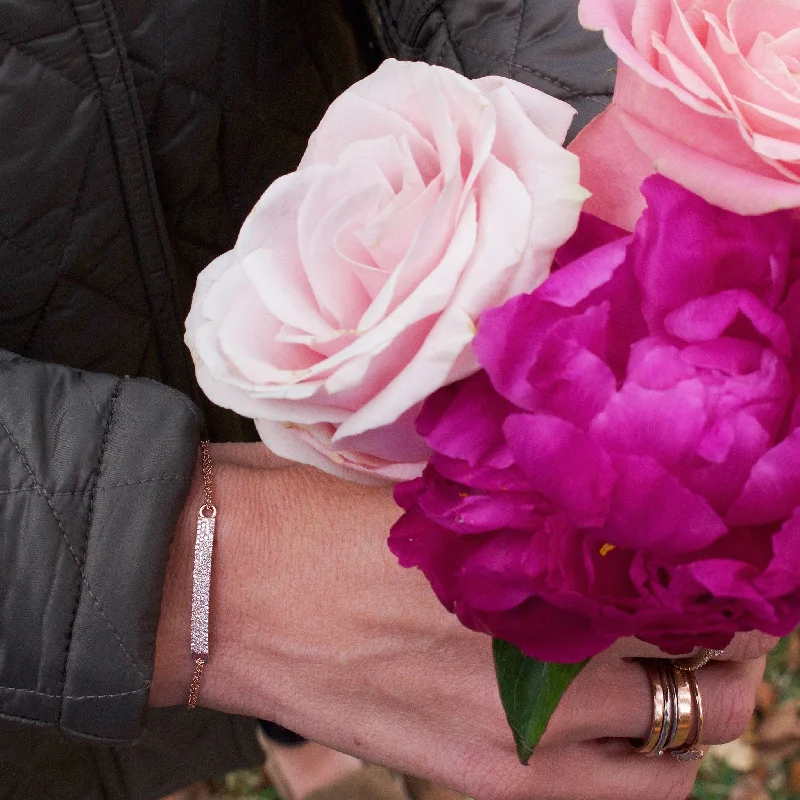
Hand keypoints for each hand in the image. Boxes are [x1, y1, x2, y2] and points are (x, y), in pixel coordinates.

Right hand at [151, 444, 773, 799]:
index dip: (720, 586)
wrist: (216, 586)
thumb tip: (586, 518)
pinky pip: (593, 793)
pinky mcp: (461, 774)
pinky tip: (620, 725)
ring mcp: (499, 737)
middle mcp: (523, 667)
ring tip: (687, 677)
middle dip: (723, 657)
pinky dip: (631, 765)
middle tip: (723, 620)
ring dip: (688, 717)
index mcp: (519, 573)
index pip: (669, 592)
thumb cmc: (308, 519)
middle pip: (687, 685)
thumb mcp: (429, 503)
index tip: (733, 567)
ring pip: (660, 757)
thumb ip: (517, 521)